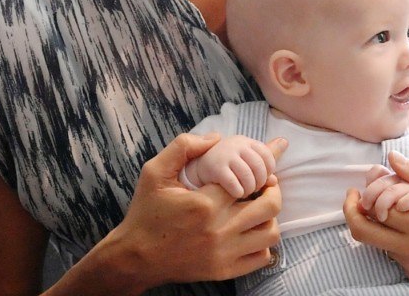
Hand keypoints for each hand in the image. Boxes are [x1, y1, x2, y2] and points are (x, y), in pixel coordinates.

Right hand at [103, 133, 284, 288]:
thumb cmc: (146, 212)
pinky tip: (250, 232)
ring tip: (257, 208)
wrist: (136, 256)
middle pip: (269, 205)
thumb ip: (183, 147)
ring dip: (269, 217)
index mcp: (204, 203)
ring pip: (271, 233)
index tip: (266, 161)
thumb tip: (216, 137)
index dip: (262, 166)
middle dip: (272, 189)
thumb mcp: (154, 172)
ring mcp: (224, 254)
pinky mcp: (224, 271)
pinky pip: (262, 257)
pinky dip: (263, 243)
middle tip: (264, 184)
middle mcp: (219, 230)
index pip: (250, 178)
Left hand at [344, 152, 408, 284]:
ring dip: (374, 224)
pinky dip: (390, 238)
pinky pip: (392, 255)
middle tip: (355, 196)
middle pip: (362, 231)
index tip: (371, 177)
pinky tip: (406, 223)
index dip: (368, 190)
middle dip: (352, 211)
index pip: (375, 206)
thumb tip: (391, 158)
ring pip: (376, 244)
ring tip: (389, 205)